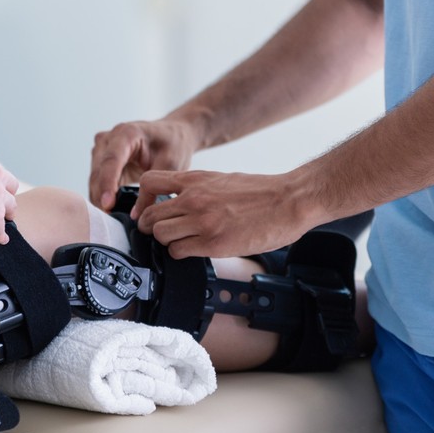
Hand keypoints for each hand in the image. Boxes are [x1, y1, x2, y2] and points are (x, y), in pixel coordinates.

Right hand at [88, 119, 199, 210]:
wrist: (172, 134)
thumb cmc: (173, 144)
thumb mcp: (170, 164)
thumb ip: (153, 186)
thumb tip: (137, 213)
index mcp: (127, 133)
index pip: (111, 160)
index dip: (107, 183)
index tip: (107, 204)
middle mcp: (109, 138)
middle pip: (99, 171)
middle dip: (102, 196)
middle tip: (112, 221)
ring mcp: (102, 148)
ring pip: (94, 178)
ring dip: (100, 198)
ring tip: (113, 219)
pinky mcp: (101, 159)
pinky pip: (97, 181)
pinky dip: (103, 196)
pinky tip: (112, 210)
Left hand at [131, 169, 322, 258]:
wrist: (290, 200)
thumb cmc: (260, 191)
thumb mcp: (220, 179)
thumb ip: (195, 188)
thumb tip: (176, 201)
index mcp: (195, 180)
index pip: (148, 183)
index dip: (143, 200)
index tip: (147, 210)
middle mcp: (194, 198)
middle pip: (149, 216)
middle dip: (151, 227)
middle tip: (162, 232)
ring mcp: (202, 221)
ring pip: (160, 235)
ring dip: (166, 242)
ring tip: (181, 241)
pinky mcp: (214, 243)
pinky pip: (178, 252)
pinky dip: (180, 253)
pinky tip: (193, 250)